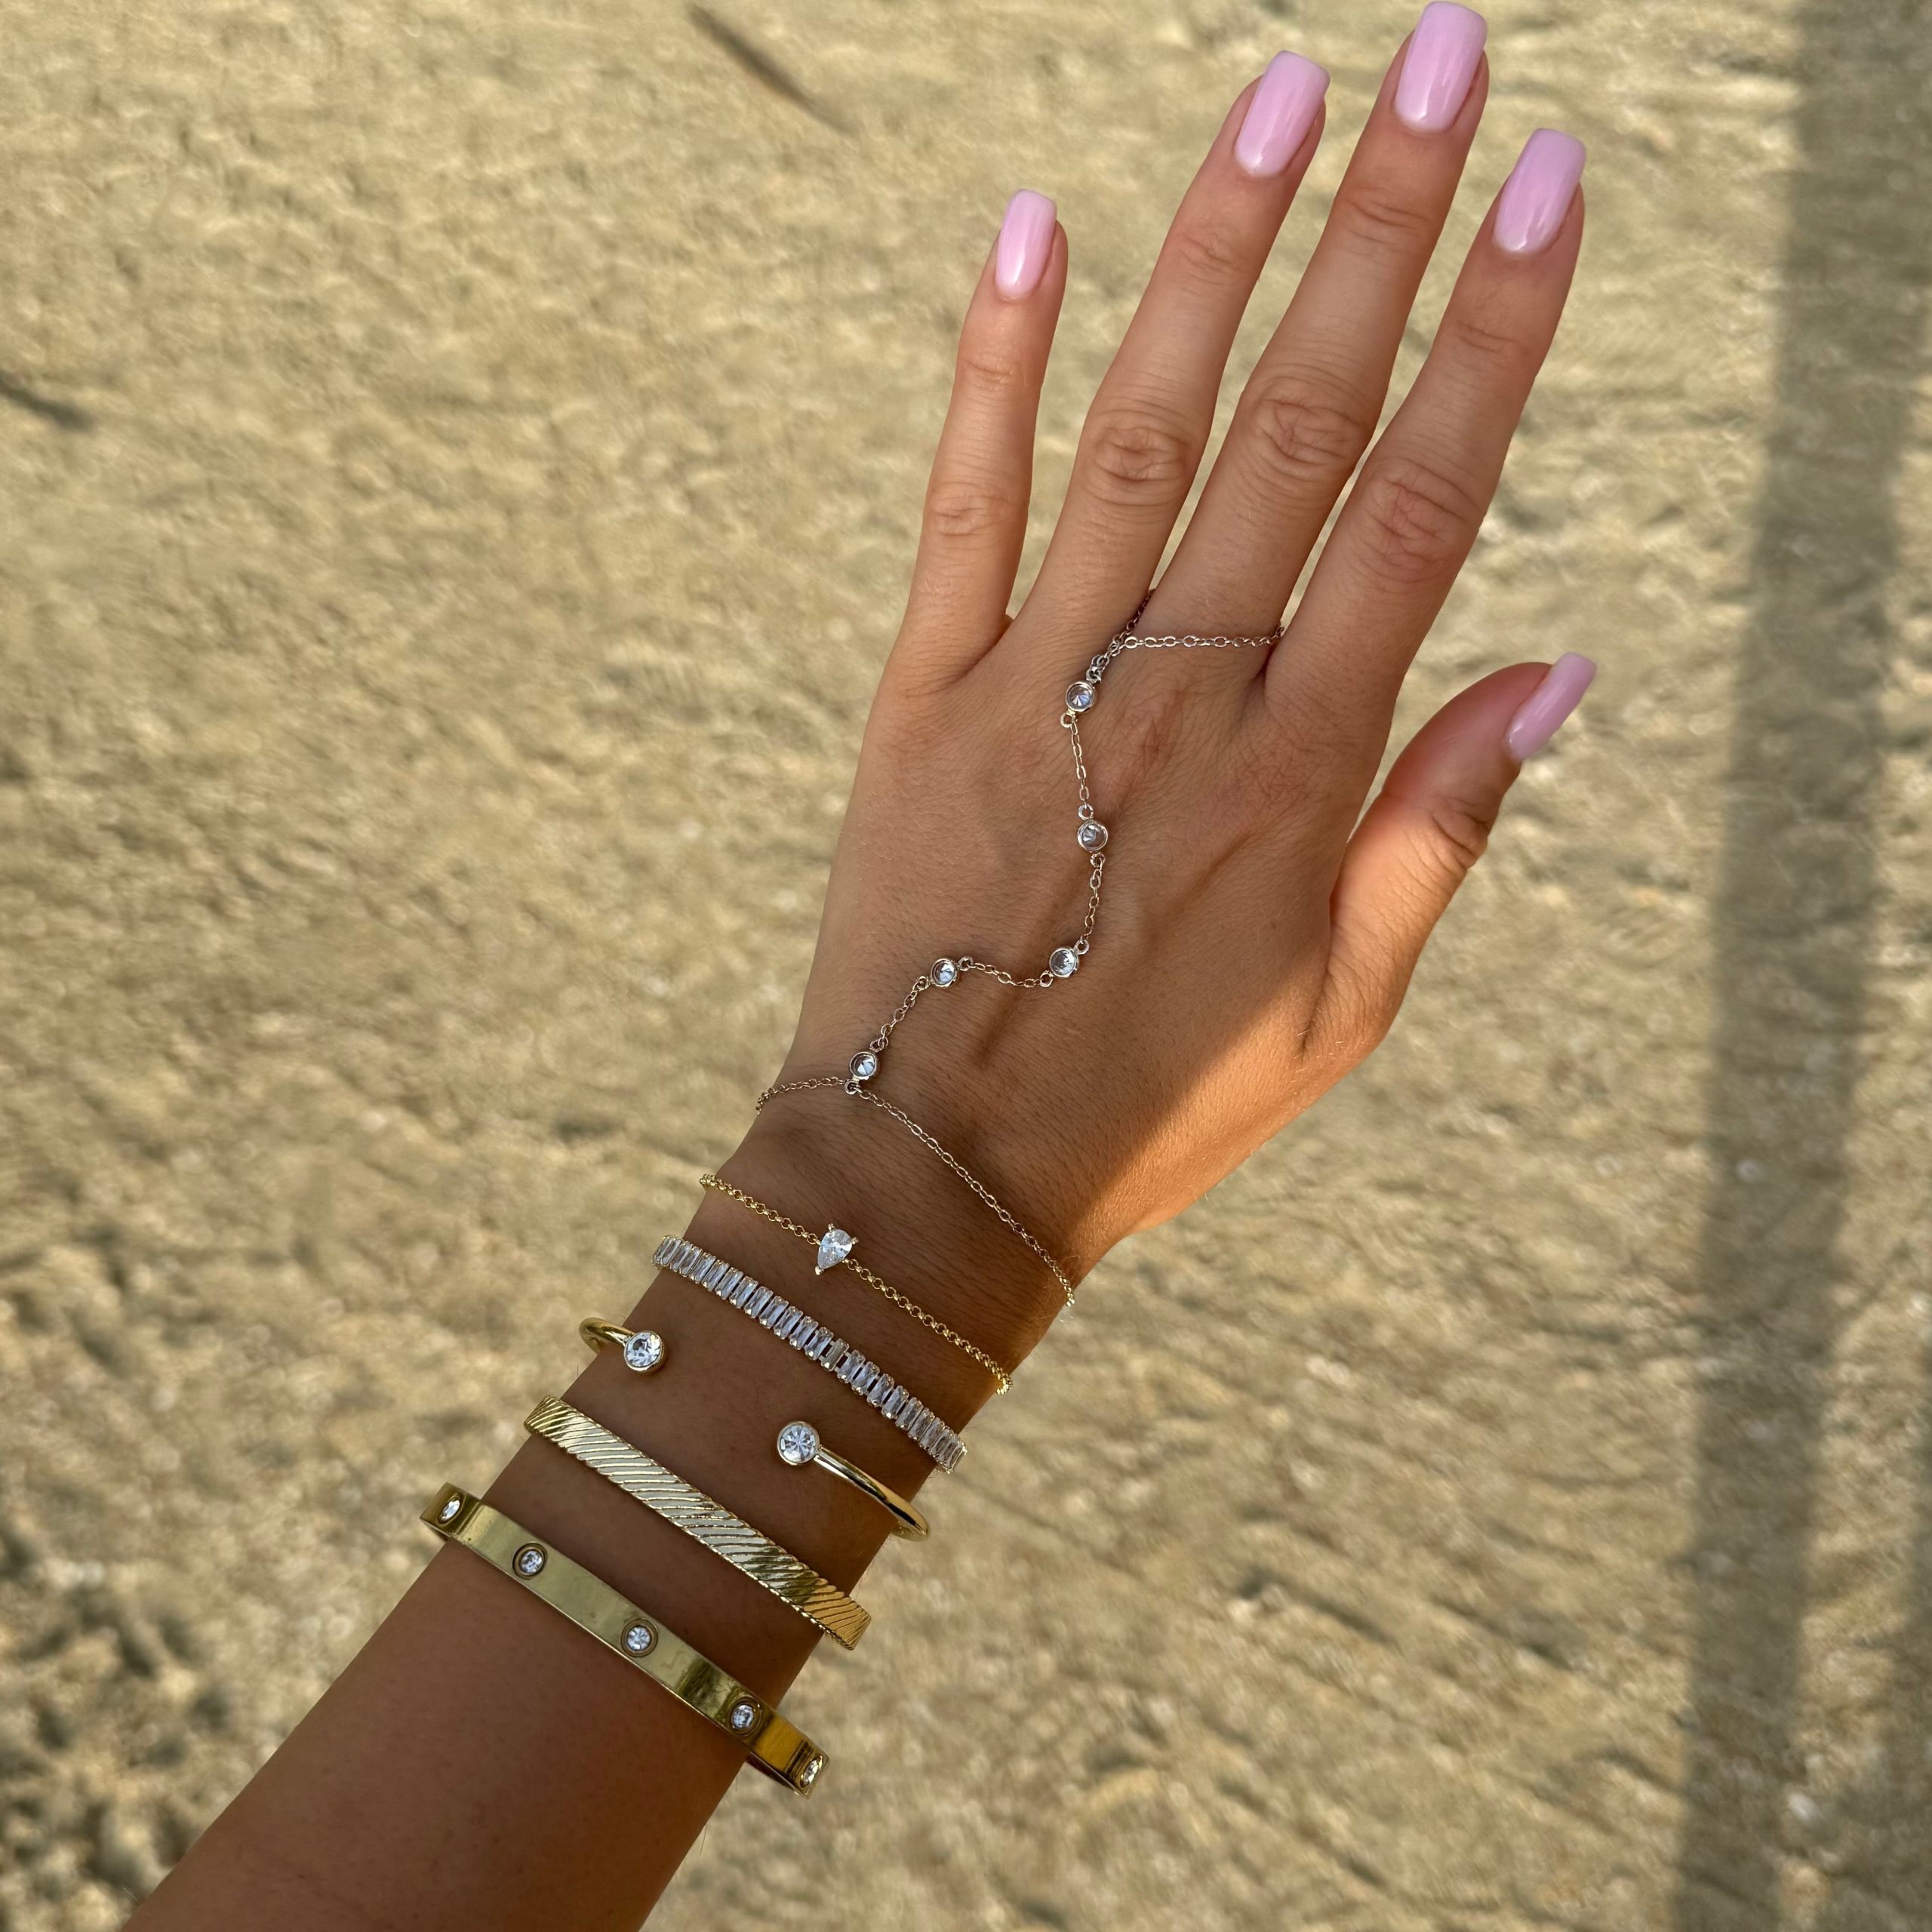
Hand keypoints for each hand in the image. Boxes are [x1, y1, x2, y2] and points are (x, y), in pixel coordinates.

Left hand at [767, 23, 1591, 1294]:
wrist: (942, 1171)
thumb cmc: (1158, 1100)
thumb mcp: (1344, 1007)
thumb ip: (1443, 830)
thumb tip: (1559, 668)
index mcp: (1304, 769)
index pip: (1424, 505)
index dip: (1493, 336)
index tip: (1545, 192)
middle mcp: (1184, 695)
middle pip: (1303, 427)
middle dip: (1381, 231)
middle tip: (1442, 61)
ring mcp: (1044, 681)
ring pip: (1148, 432)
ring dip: (1216, 254)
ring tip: (1280, 96)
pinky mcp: (924, 691)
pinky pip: (965, 503)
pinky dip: (994, 367)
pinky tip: (1028, 227)